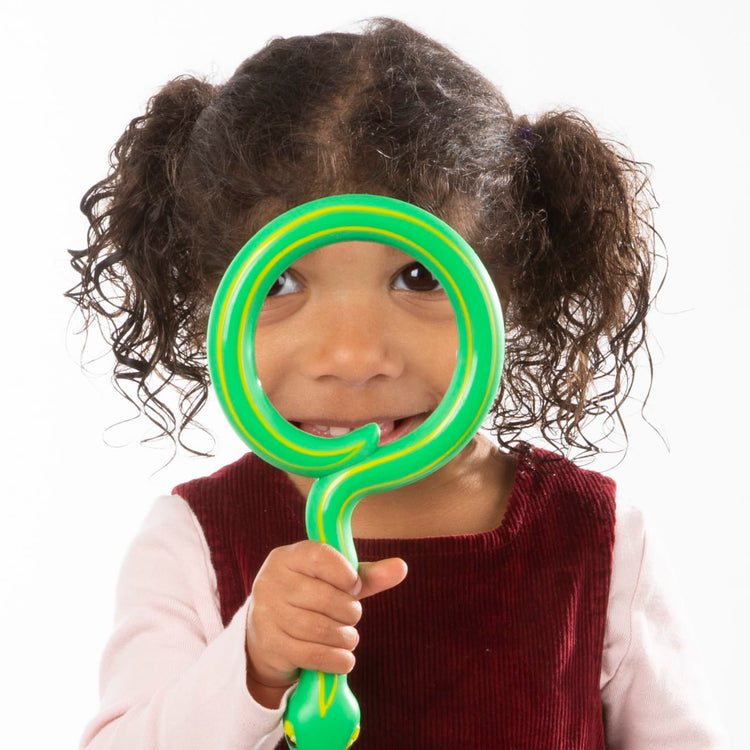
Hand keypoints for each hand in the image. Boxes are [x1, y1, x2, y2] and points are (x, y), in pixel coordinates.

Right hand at [244, 541, 406, 706]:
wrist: (266, 637)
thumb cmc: (308, 600)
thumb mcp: (332, 582)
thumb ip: (365, 575)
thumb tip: (401, 567)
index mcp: (287, 557)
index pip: (321, 557)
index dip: (346, 574)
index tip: (353, 586)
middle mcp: (272, 582)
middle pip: (325, 598)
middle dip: (349, 612)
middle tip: (351, 616)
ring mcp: (268, 615)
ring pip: (321, 629)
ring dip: (345, 637)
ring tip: (347, 636)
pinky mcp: (271, 646)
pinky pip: (314, 655)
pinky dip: (338, 659)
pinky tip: (344, 657)